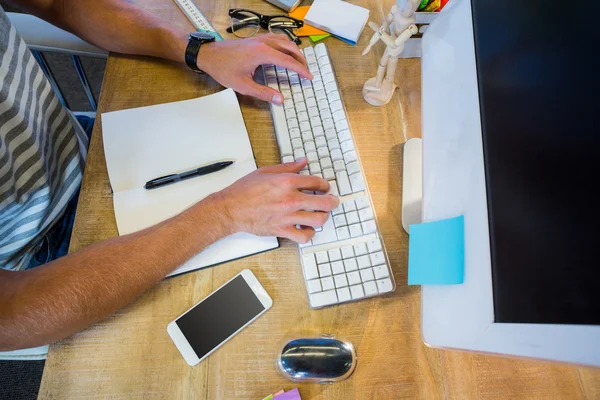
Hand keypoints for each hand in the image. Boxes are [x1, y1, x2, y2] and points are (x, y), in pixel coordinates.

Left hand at [196, 34, 311, 104]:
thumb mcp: (243, 85)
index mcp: (262, 53)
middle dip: (301, 60)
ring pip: (284, 41)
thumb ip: (263, 93)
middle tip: (306, 72)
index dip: (301, 70)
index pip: (288, 61)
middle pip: (290, 48)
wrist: (209, 55)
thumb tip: (279, 100)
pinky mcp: (256, 39)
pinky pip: (276, 38)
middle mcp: (263, 43)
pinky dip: (285, 45)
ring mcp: (259, 39)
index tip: (309, 77)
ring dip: (294, 51)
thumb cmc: (223, 68)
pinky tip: (284, 53)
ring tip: (299, 63)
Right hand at [213, 159, 338, 242]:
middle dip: (332, 201)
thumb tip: (303, 161)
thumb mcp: (266, 171)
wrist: (231, 209)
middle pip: (324, 202)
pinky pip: (304, 236)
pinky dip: (309, 233)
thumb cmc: (244, 191)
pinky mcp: (282, 230)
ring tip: (321, 215)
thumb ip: (288, 167)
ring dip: (323, 217)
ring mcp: (287, 216)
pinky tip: (307, 228)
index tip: (324, 187)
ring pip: (318, 220)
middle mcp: (290, 199)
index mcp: (287, 182)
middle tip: (332, 201)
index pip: (317, 182)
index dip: (325, 185)